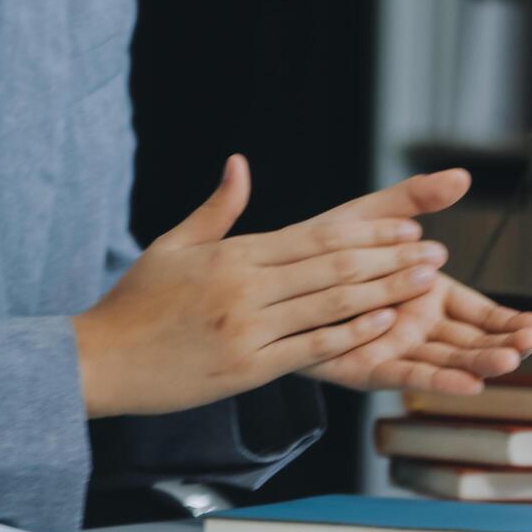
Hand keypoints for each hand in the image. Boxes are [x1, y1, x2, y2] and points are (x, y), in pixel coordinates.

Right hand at [74, 155, 449, 417]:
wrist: (97, 360)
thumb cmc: (136, 303)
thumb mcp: (171, 246)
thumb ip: (216, 209)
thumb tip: (239, 164)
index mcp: (234, 255)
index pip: (316, 237)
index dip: (368, 232)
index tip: (407, 226)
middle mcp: (246, 288)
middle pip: (334, 267)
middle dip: (390, 258)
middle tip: (434, 253)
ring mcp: (249, 328)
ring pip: (331, 305)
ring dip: (384, 292)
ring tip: (424, 283)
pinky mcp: (249, 368)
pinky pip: (312, 348)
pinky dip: (352, 335)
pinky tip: (386, 324)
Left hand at [298, 169, 531, 393]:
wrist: (271, 277)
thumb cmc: (322, 248)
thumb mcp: (375, 216)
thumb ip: (417, 199)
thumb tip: (462, 176)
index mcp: (429, 296)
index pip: (481, 314)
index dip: (510, 321)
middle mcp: (418, 327)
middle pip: (472, 341)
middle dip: (504, 344)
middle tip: (531, 343)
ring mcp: (395, 349)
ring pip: (447, 359)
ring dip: (480, 363)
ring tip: (510, 361)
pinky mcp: (368, 367)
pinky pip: (408, 374)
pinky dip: (439, 381)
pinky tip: (470, 384)